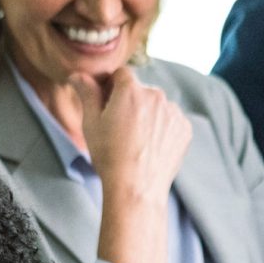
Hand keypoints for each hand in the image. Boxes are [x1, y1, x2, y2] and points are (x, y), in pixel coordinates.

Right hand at [71, 65, 190, 203]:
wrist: (137, 188)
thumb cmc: (110, 156)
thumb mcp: (91, 123)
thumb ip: (87, 93)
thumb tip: (79, 75)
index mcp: (131, 90)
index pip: (121, 74)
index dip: (112, 86)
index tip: (107, 103)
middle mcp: (157, 96)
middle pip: (141, 90)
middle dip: (131, 101)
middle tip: (120, 127)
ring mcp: (174, 112)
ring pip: (157, 105)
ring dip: (148, 114)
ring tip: (136, 140)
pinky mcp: (185, 128)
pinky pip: (171, 120)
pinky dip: (163, 127)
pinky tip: (151, 145)